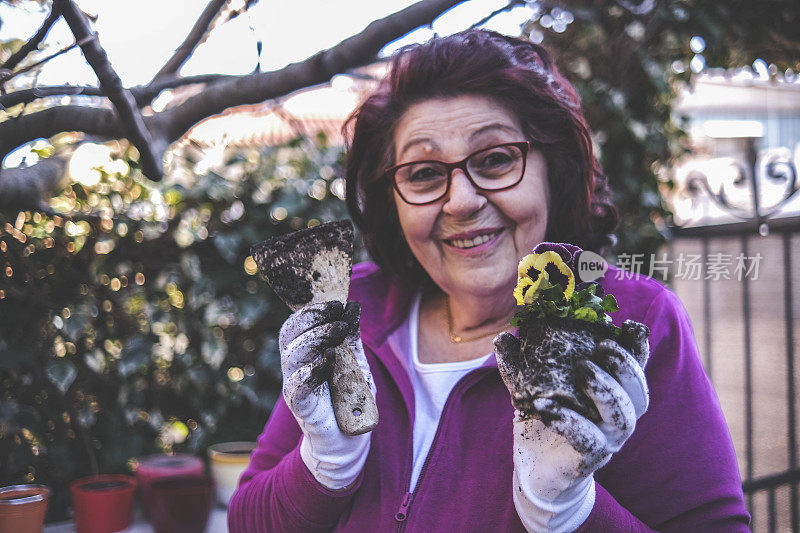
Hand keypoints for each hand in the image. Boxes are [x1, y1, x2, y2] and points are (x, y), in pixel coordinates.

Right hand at [279, 300, 375, 488]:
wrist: (348, 439)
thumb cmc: (348, 398)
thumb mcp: (354, 362)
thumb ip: (351, 337)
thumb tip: (352, 307)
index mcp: (304, 354)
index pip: (296, 325)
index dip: (312, 310)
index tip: (336, 303)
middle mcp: (294, 368)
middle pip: (289, 335)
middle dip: (312, 319)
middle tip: (338, 314)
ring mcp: (295, 388)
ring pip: (292, 355)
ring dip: (316, 338)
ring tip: (339, 331)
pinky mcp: (302, 408)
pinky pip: (298, 386)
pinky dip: (313, 370)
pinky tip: (329, 360)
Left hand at [493, 325, 648, 531]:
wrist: (535, 468)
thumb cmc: (544, 419)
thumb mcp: (531, 386)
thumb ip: (520, 363)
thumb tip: (504, 337)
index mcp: (613, 394)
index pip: (635, 370)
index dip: (638, 349)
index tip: (631, 326)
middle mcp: (617, 417)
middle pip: (637, 392)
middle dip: (624, 366)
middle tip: (601, 348)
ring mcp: (607, 440)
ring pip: (622, 416)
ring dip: (606, 389)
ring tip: (583, 370)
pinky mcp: (589, 459)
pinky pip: (589, 440)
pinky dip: (571, 421)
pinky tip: (548, 407)